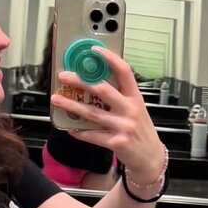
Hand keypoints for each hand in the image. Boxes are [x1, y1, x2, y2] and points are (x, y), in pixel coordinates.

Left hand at [51, 47, 164, 184]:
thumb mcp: (136, 110)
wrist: (151, 158)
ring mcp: (123, 126)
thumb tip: (95, 84)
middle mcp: (130, 110)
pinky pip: (92, 135)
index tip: (94, 50)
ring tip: (56, 99)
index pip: (124, 72)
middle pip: (102, 90)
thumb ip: (120, 97)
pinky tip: (69, 128)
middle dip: (80, 81)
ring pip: (92, 113)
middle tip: (64, 76)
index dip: (110, 59)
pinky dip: (79, 131)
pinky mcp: (116, 142)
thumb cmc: (141, 131)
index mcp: (136, 98)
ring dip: (71, 106)